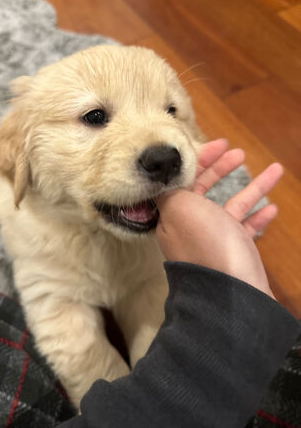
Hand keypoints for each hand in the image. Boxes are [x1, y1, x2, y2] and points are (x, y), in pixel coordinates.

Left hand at [156, 139, 282, 298]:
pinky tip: (272, 207)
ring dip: (253, 187)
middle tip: (239, 152)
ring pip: (233, 205)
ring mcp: (214, 238)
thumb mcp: (180, 208)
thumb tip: (164, 179)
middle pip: (206, 189)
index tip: (220, 144)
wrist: (230, 294)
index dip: (199, 159)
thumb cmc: (206, 244)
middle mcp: (191, 225)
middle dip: (222, 168)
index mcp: (174, 213)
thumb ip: (171, 190)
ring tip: (275, 169)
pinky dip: (258, 216)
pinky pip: (247, 228)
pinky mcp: (235, 251)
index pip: (183, 179)